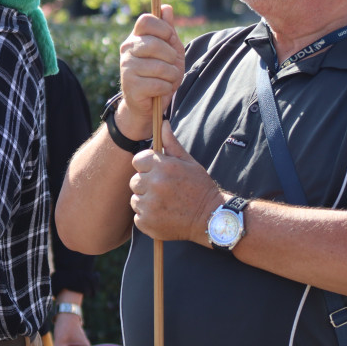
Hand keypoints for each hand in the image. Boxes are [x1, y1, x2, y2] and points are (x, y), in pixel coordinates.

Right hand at [116, 5, 184, 139]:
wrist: (148, 103)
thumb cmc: (160, 73)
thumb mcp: (169, 49)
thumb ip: (168, 30)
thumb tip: (166, 8)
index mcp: (136, 37)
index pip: (146, 21)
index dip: (162, 29)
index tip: (169, 39)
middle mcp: (127, 49)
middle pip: (155, 44)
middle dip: (171, 57)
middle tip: (170, 64)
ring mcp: (126, 67)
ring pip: (160, 67)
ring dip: (171, 76)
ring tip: (167, 79)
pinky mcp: (131, 86)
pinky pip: (159, 84)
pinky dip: (166, 88)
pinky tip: (160, 90)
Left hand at [129, 121, 221, 242]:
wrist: (212, 218)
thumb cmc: (200, 188)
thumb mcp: (189, 162)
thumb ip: (172, 144)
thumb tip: (163, 123)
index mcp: (162, 167)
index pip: (138, 160)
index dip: (147, 166)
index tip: (158, 173)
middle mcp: (154, 184)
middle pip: (135, 180)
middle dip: (147, 184)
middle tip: (165, 190)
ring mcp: (149, 205)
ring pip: (135, 199)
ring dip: (146, 201)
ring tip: (166, 203)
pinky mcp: (147, 223)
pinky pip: (138, 216)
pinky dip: (148, 217)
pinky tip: (164, 215)